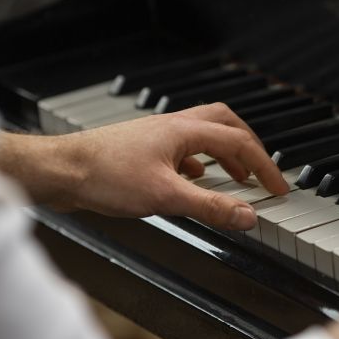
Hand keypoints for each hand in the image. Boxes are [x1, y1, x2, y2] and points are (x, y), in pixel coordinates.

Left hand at [0, 103, 288, 228]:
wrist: (60, 171)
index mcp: (185, 131)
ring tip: (237, 176)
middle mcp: (174, 126)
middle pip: (225, 123)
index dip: (265, 166)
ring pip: (204, 134)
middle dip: (250, 146)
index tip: (278, 187)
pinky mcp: (144, 148)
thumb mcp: (165, 197)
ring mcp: (158, 136)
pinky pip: (184, 147)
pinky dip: (201, 161)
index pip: (240, 143)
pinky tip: (195, 179)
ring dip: (226, 152)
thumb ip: (210, 207)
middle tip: (262, 170)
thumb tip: (247, 215)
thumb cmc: (103, 175)